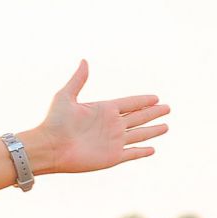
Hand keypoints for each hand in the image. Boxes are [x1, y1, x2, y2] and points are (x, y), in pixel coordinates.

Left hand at [32, 59, 170, 174]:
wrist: (49, 148)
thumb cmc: (54, 122)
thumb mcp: (65, 97)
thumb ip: (78, 80)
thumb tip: (84, 60)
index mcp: (103, 109)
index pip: (129, 103)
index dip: (143, 101)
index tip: (156, 97)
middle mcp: (111, 125)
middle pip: (138, 117)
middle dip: (153, 113)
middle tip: (167, 108)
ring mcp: (113, 141)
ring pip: (139, 134)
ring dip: (153, 131)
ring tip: (166, 126)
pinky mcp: (112, 157)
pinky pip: (132, 153)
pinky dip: (143, 151)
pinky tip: (152, 149)